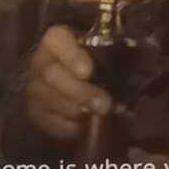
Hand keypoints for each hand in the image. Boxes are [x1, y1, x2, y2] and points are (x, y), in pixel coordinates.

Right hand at [25, 25, 112, 140]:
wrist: (62, 77)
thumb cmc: (88, 60)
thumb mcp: (96, 49)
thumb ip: (108, 55)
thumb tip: (135, 71)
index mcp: (56, 39)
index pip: (58, 40)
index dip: (71, 56)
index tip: (88, 71)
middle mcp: (40, 61)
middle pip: (52, 75)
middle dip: (80, 91)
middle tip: (105, 105)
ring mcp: (34, 88)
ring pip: (50, 100)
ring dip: (75, 111)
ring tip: (96, 118)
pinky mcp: (35, 112)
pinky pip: (48, 122)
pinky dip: (67, 127)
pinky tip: (83, 128)